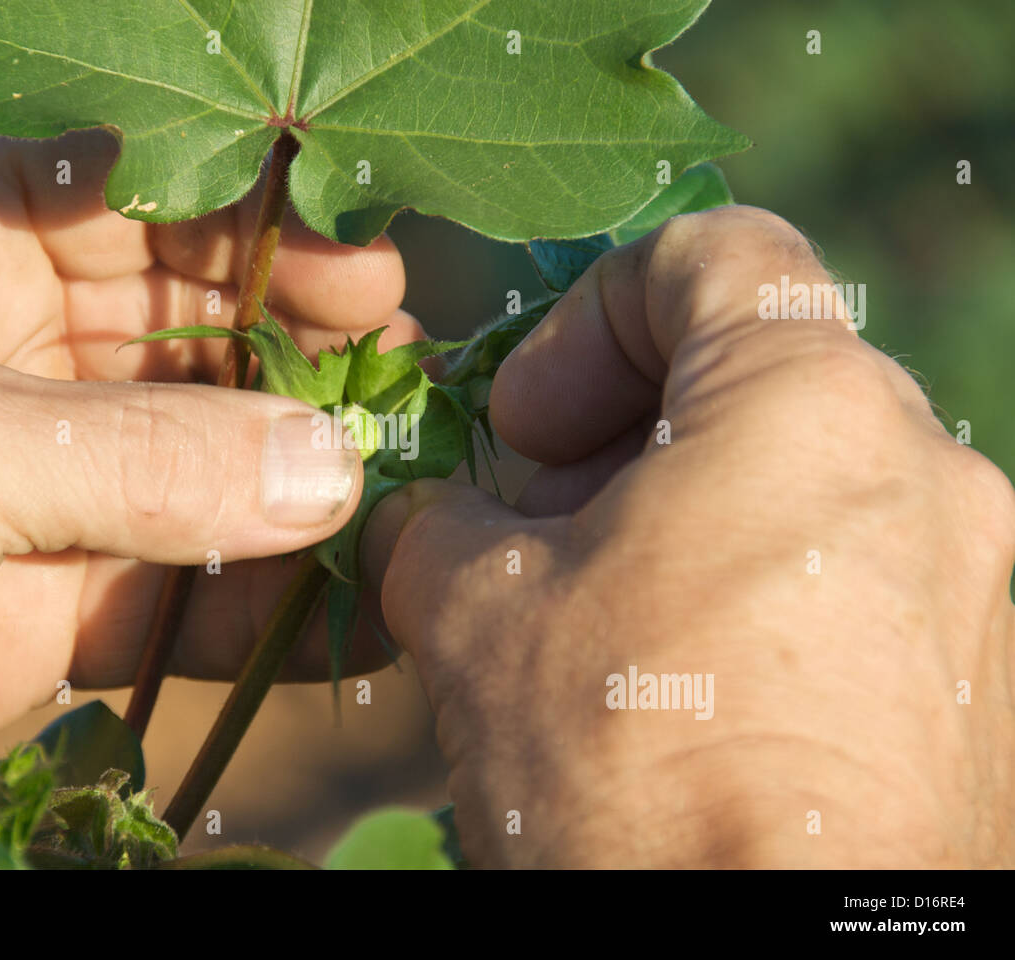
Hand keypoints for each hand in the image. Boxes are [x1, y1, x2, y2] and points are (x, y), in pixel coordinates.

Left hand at [0, 131, 417, 811]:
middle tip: (402, 391)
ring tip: (403, 496)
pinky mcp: (48, 599)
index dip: (257, 231)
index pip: (133, 201)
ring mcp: (30, 481)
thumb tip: (329, 469)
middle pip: (185, 335)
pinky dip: (260, 605)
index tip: (368, 273)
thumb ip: (143, 458)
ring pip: (198, 465)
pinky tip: (345, 609)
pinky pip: (181, 588)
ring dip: (296, 487)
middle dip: (297, 364)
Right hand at [364, 206, 1014, 867]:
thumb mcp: (472, 613)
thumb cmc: (625, 769)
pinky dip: (761, 596)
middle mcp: (930, 476)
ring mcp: (977, 589)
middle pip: (759, 375)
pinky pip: (863, 584)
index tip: (525, 426)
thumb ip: (442, 520)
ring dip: (687, 519)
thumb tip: (432, 516)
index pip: (716, 254)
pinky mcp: (984, 687)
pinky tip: (681, 690)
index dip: (589, 315)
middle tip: (538, 525)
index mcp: (812, 409)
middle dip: (624, 432)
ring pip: (809, 486)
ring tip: (599, 620)